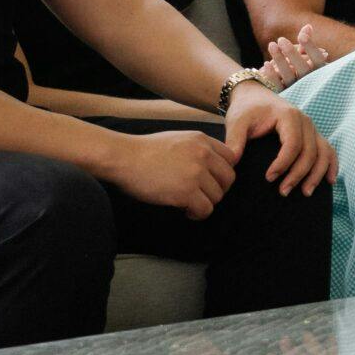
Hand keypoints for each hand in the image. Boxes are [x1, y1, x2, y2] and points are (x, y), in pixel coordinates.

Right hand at [105, 128, 236, 218]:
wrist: (123, 157)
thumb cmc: (144, 151)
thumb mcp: (178, 139)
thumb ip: (197, 149)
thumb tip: (211, 168)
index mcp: (202, 140)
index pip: (231, 158)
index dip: (221, 173)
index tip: (209, 181)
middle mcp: (203, 154)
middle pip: (229, 179)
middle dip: (217, 190)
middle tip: (201, 195)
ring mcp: (196, 173)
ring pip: (217, 196)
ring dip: (205, 203)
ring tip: (189, 204)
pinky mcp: (186, 191)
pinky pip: (205, 209)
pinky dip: (197, 214)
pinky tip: (185, 211)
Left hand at [226, 82, 338, 195]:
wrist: (255, 95)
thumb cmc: (246, 110)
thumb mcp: (237, 122)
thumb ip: (235, 141)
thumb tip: (232, 163)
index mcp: (288, 116)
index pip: (293, 144)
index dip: (283, 163)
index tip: (269, 178)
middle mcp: (305, 121)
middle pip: (310, 152)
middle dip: (298, 174)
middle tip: (283, 192)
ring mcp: (312, 128)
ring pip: (323, 153)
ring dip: (317, 174)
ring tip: (306, 193)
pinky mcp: (313, 134)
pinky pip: (328, 150)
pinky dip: (331, 165)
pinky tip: (329, 181)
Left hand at [257, 24, 329, 89]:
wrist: (298, 92)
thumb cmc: (304, 68)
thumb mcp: (308, 55)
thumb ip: (307, 42)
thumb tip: (307, 26)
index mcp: (320, 71)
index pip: (318, 59)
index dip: (310, 47)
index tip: (302, 35)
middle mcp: (311, 82)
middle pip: (303, 68)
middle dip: (292, 53)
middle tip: (281, 39)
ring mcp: (297, 90)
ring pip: (288, 76)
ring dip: (279, 60)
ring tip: (272, 45)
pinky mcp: (284, 96)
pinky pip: (278, 86)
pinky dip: (272, 76)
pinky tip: (266, 64)